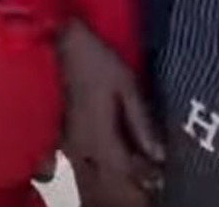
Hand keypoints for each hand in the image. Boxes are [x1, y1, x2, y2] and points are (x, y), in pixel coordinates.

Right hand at [61, 20, 162, 206]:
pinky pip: (78, 154)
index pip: (124, 169)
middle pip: (107, 172)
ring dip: (112, 167)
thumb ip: (141, 122)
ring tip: (130, 159)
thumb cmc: (97, 59)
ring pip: (92, 166)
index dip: (143, 175)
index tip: (159, 175)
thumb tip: (158, 154)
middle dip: (129, 174)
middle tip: (148, 170)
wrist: (60, 42)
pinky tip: (106, 147)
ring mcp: (66, 139)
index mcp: (100, 135)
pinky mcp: (59, 131)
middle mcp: (81, 144)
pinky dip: (95, 157)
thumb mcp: (127, 86)